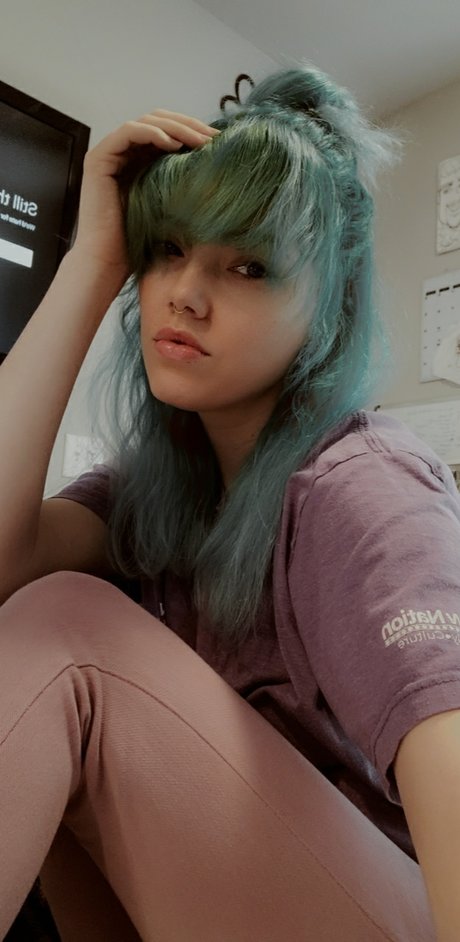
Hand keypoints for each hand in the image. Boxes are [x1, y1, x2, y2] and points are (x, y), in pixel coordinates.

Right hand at [72, 110, 219, 277]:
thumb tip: (217, 164)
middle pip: (158, 121)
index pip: (168, 131)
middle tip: (213, 138)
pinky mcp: (98, 159)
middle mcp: (123, 153)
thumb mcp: (171, 204)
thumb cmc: (141, 242)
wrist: (110, 262)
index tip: (219, 143)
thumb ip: (182, 180)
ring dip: (176, 127)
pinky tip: (174, 145)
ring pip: (146, 122)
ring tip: (200, 141)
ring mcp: (108, 154)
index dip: (193, 131)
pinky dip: (153, 133)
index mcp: (139, 161)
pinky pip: (128, 132)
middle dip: (189, 125)